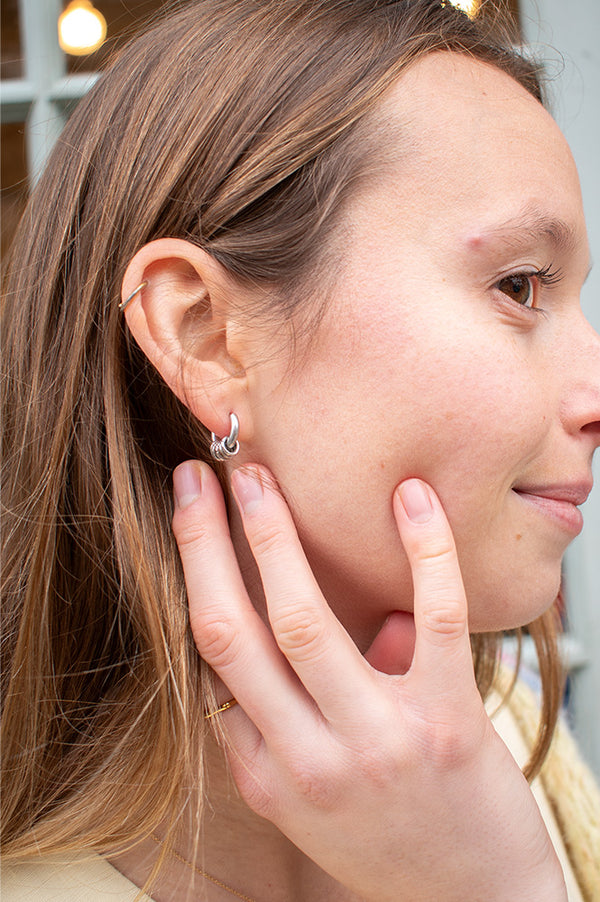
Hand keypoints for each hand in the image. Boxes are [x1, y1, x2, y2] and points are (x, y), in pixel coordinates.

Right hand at [172, 462, 566, 901]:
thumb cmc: (386, 840)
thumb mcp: (303, 804)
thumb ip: (274, 725)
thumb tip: (283, 627)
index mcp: (267, 772)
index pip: (212, 663)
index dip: (195, 578)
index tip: (191, 520)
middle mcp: (309, 760)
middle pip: (234, 633)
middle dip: (205, 544)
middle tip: (200, 477)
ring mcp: (379, 741)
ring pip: (306, 622)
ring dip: (274, 536)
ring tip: (259, 476)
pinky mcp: (450, 722)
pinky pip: (434, 619)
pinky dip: (426, 552)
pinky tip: (411, 498)